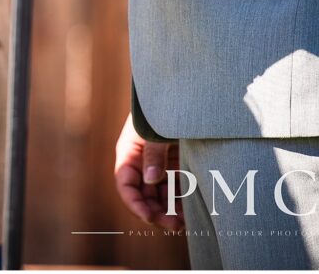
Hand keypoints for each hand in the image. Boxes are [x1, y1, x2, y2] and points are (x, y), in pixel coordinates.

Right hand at [113, 114, 184, 229]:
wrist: (185, 93)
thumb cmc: (165, 107)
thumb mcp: (156, 130)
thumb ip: (153, 153)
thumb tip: (151, 179)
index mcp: (130, 153)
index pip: (126, 185)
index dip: (135, 204)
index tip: (149, 217)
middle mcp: (143, 163)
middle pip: (144, 195)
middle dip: (156, 212)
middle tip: (174, 224)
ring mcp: (161, 165)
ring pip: (161, 196)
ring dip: (170, 210)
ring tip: (186, 220)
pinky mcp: (177, 165)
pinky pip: (177, 189)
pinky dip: (183, 201)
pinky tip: (193, 209)